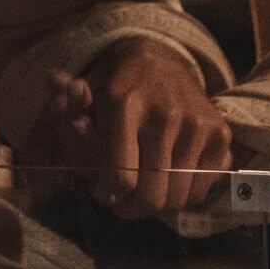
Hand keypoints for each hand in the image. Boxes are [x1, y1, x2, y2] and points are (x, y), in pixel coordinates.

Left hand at [39, 40, 231, 217]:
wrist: (161, 61)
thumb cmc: (114, 85)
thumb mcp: (82, 93)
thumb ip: (61, 109)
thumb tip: (49, 93)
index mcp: (124, 104)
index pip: (120, 178)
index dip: (107, 195)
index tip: (101, 192)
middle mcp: (165, 114)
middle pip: (150, 195)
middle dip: (130, 208)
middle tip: (121, 203)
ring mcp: (197, 125)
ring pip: (176, 198)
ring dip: (157, 204)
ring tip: (143, 188)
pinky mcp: (220, 134)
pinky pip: (200, 190)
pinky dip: (183, 194)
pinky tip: (168, 177)